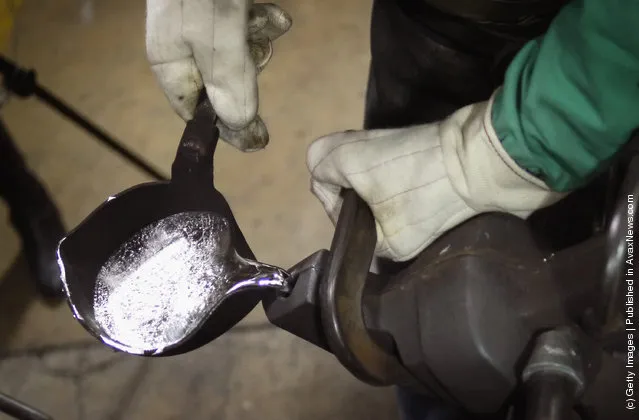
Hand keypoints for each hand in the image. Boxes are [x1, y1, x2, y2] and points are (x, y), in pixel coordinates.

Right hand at [146, 0, 291, 150]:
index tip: (257, 139)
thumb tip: (238, 125)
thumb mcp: (214, 36)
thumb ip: (226, 78)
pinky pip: (251, 25)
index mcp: (170, 57)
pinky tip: (275, 16)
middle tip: (254, 55)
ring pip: (242, 52)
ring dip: (260, 42)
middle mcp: (185, 44)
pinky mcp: (227, 4)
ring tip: (265, 21)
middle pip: (224, 81)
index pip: (195, 111)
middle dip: (248, 71)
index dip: (226, 125)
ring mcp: (207, 22)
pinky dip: (266, 22)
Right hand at [307, 94, 565, 261]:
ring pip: (365, 171)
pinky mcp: (410, 141)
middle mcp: (355, 140)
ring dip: (376, 194)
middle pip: (338, 173)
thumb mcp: (392, 242)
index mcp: (340, 156)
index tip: (361, 228)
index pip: (318, 184)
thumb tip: (375, 254)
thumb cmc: (425, 198)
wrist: (484, 164)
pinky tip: (416, 204)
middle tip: (374, 221)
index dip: (335, 212)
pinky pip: (388, 166)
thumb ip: (372, 250)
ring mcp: (383, 137)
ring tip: (399, 217)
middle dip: (353, 199)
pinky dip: (396, 185)